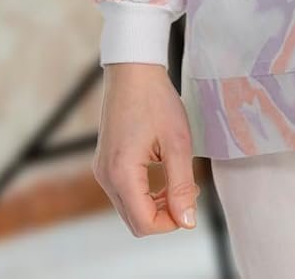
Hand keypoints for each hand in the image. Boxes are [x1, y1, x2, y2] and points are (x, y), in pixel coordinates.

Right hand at [94, 63, 199, 235]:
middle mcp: (106, 177)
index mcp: (121, 173)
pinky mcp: (105, 163)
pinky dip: (145, 192)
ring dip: (155, 204)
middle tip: (189, 191)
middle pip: (135, 220)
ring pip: (130, 208)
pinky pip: (125, 192)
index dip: (171, 223)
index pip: (144, 223)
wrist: (133, 70)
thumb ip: (182, 185)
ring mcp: (102, 170)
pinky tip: (163, 174)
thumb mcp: (177, 142)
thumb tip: (187, 221)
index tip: (191, 203)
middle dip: (164, 215)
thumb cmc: (156, 99)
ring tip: (180, 181)